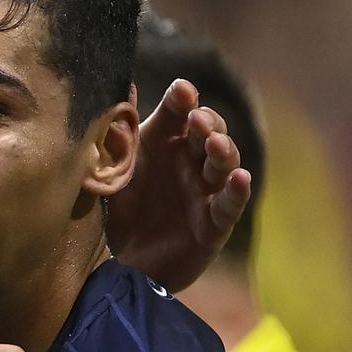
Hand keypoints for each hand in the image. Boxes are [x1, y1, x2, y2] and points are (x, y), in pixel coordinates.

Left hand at [107, 79, 251, 291]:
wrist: (122, 264)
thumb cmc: (121, 209)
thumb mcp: (111, 171)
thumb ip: (115, 134)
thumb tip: (117, 87)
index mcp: (162, 143)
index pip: (177, 114)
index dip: (181, 101)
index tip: (181, 91)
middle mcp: (188, 161)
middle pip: (208, 132)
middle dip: (206, 123)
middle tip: (196, 119)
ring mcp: (205, 190)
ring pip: (224, 163)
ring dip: (223, 150)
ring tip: (214, 143)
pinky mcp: (214, 223)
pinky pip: (230, 205)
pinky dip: (237, 191)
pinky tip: (240, 178)